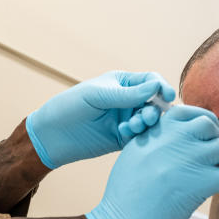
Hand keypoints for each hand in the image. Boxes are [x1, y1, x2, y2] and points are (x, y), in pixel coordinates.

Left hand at [25, 71, 174, 167]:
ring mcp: (127, 119)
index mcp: (123, 82)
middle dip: (155, 109)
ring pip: (150, 120)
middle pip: (155, 102)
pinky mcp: (123, 138)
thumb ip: (126, 94)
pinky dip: (138, 134)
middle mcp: (128, 100)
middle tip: (146, 117)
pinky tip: (124, 133)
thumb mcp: (97, 96)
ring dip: (147, 122)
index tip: (166, 96)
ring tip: (134, 126)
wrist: (52, 135)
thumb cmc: (69, 107)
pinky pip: (141, 136)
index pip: (151, 81)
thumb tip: (156, 86)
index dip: (161, 87)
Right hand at [86, 105, 218, 218]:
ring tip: (216, 176)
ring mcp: (188, 159)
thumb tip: (183, 136)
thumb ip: (157, 139)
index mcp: (156, 130)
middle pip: (209, 126)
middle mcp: (173, 139)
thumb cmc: (126, 194)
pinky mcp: (200, 183)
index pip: (189, 112)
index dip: (202, 123)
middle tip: (212, 158)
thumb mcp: (135, 154)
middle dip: (215, 140)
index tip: (203, 137)